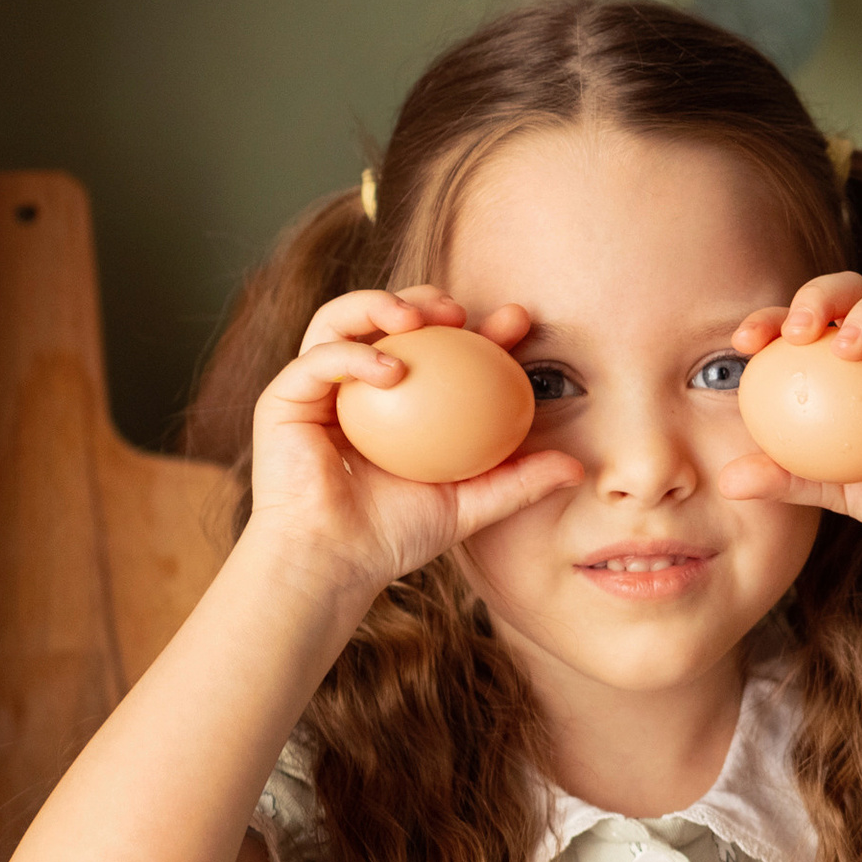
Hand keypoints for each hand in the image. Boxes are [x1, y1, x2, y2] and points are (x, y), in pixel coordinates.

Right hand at [247, 285, 585, 600]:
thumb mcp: (470, 505)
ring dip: (381, 304)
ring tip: (417, 318)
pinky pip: (321, 358)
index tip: (518, 323)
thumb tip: (576, 466)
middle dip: (427, 299)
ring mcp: (320, 386)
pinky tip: (392, 368)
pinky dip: (356, 354)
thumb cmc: (395, 536)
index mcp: (402, 400)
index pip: (445, 350)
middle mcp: (358, 384)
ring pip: (345, 318)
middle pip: (390, 319)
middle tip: (461, 310)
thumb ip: (518, 482)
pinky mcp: (285, 395)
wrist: (334, 562)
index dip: (481, 328)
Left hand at [715, 275, 861, 542]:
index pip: (807, 321)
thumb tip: (728, 482)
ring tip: (845, 347)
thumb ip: (788, 478)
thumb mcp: (835, 489)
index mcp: (851, 360)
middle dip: (818, 296)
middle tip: (797, 331)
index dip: (771, 318)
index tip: (744, 343)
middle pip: (852, 289)